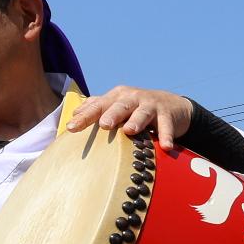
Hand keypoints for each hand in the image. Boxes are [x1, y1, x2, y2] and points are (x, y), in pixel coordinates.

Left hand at [66, 86, 193, 149]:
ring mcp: (151, 105)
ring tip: (129, 131)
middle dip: (112, 114)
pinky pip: (166, 126)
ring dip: (136, 120)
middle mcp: (132, 98)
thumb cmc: (137, 107)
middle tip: (104, 124)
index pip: (98, 106)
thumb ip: (97, 107)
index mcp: (117, 97)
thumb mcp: (117, 104)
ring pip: (142, 112)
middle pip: (120, 106)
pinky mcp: (167, 114)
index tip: (71, 128)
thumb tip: (74, 112)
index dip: (85, 116)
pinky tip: (166, 146)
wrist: (171, 105)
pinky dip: (166, 135)